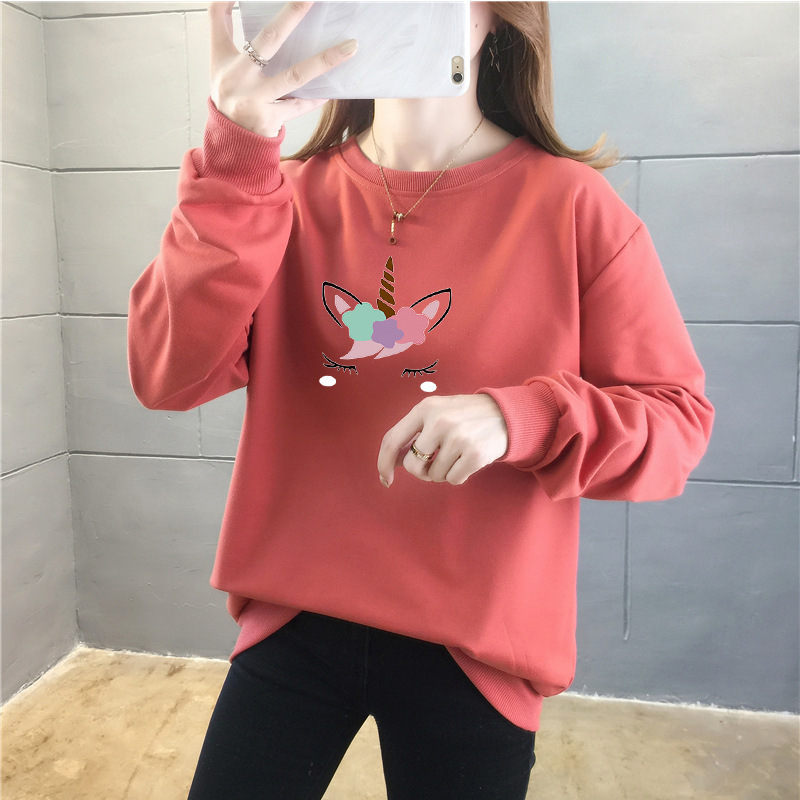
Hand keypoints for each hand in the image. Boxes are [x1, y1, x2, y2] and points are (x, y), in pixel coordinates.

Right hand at [208, 2, 357, 136]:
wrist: (232, 139)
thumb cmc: (229, 92)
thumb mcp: (219, 59)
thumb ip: (222, 25)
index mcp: (227, 58)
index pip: (224, 18)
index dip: (236, 3)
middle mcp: (240, 78)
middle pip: (269, 40)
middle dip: (291, 15)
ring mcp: (255, 100)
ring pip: (296, 75)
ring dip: (324, 61)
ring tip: (350, 47)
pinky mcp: (270, 119)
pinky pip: (299, 105)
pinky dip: (315, 96)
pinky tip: (332, 88)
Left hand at [377, 395, 508, 486]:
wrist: (505, 414)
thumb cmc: (464, 416)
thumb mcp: (437, 413)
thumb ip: (414, 433)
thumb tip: (392, 461)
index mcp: (425, 408)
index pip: (392, 440)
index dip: (384, 463)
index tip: (385, 478)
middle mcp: (439, 421)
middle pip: (413, 466)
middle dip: (421, 471)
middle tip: (434, 463)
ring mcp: (458, 438)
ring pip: (434, 475)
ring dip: (442, 472)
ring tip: (456, 455)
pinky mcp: (475, 454)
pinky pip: (453, 480)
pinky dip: (458, 475)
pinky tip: (467, 460)